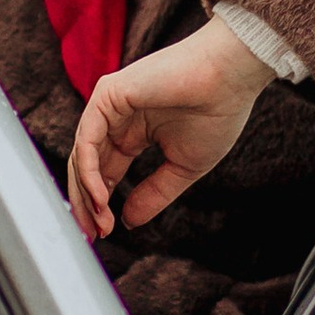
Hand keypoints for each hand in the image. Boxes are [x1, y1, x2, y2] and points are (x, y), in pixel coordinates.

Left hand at [69, 17, 272, 240]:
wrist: (232, 79)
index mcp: (134, 133)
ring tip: (99, 223)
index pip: (105, 173)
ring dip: (87, 193)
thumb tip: (126, 222)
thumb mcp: (183, 168)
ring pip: (82, 156)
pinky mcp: (107, 95)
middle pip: (87, 167)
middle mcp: (117, 120)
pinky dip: (90, 171)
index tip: (104, 233)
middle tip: (92, 235)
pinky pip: (87, 139)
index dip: (101, 204)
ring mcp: (110, 106)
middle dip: (87, 204)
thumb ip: (154, 194)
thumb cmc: (217, 114)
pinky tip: (102, 197)